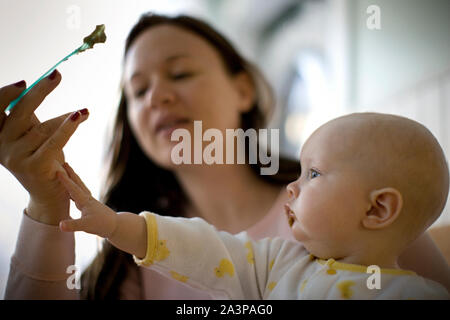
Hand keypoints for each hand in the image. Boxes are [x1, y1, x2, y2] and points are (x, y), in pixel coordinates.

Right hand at [0, 71, 88, 223]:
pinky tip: (81, 114)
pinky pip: (54, 141)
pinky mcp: (34, 167)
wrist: (49, 194)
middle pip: (20, 112)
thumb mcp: (35, 136)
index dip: (5, 94)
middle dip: (39, 92)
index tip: (24, 82)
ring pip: (43, 128)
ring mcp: (16, 157)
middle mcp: (1, 145)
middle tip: (57, 75)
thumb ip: (37, 116)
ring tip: (82, 112)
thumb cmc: (44, 160)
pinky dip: (68, 126)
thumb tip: (52, 87)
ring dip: (66, 118)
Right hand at [57, 162, 117, 238]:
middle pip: (78, 183)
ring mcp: (90, 202)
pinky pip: (80, 195)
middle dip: (71, 173)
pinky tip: (71, 194)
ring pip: (80, 188)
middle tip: (64, 163)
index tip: (58, 171)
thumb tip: (60, 225)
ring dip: (73, 180)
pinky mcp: (91, 207)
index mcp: (85, 201)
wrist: (116, 226)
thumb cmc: (102, 224)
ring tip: (67, 174)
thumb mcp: (86, 226)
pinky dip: (74, 192)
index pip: (73, 189)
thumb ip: (73, 225)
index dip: (65, 180)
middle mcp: (87, 199)